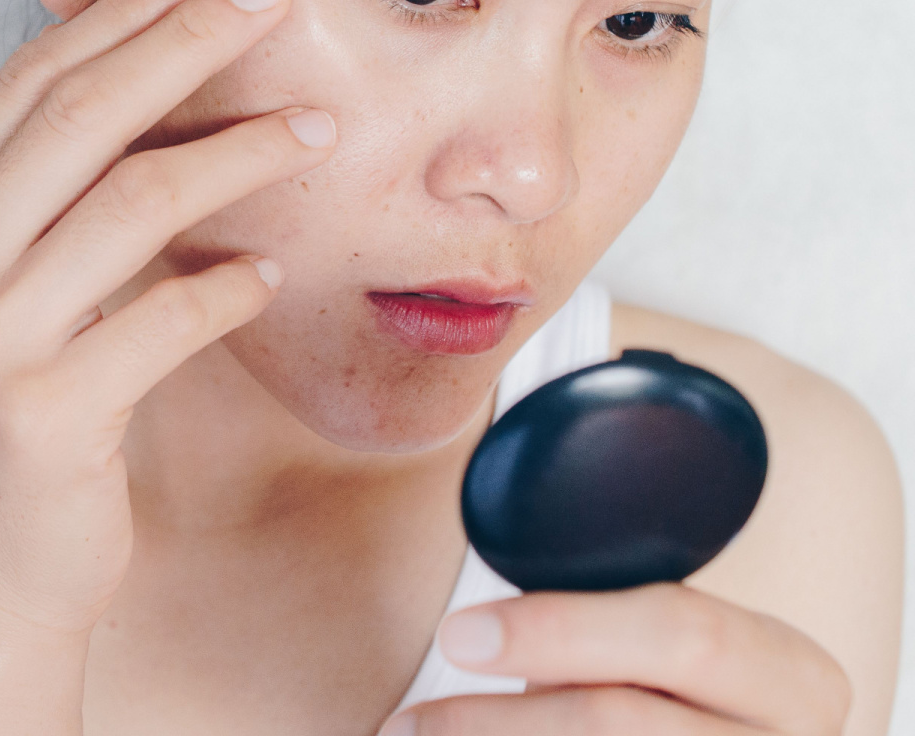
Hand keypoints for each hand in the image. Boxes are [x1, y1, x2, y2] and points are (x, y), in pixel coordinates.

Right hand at [0, 0, 336, 733]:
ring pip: (133, 203)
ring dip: (239, 153)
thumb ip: (43, 207)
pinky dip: (230, 285)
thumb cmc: (8, 419)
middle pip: (77, 118)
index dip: (117, 23)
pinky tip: (271, 273)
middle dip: (183, 43)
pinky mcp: (45, 414)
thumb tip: (151, 99)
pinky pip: (166, 318)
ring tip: (317, 128)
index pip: (25, 89)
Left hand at [381, 584, 850, 735]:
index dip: (558, 630)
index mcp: (789, 670)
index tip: (456, 633)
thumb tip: (505, 486)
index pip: (683, 632)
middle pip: (625, 723)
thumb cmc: (676, 685)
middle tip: (409, 719)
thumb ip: (615, 587)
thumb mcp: (673, 636)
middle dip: (504, 719)